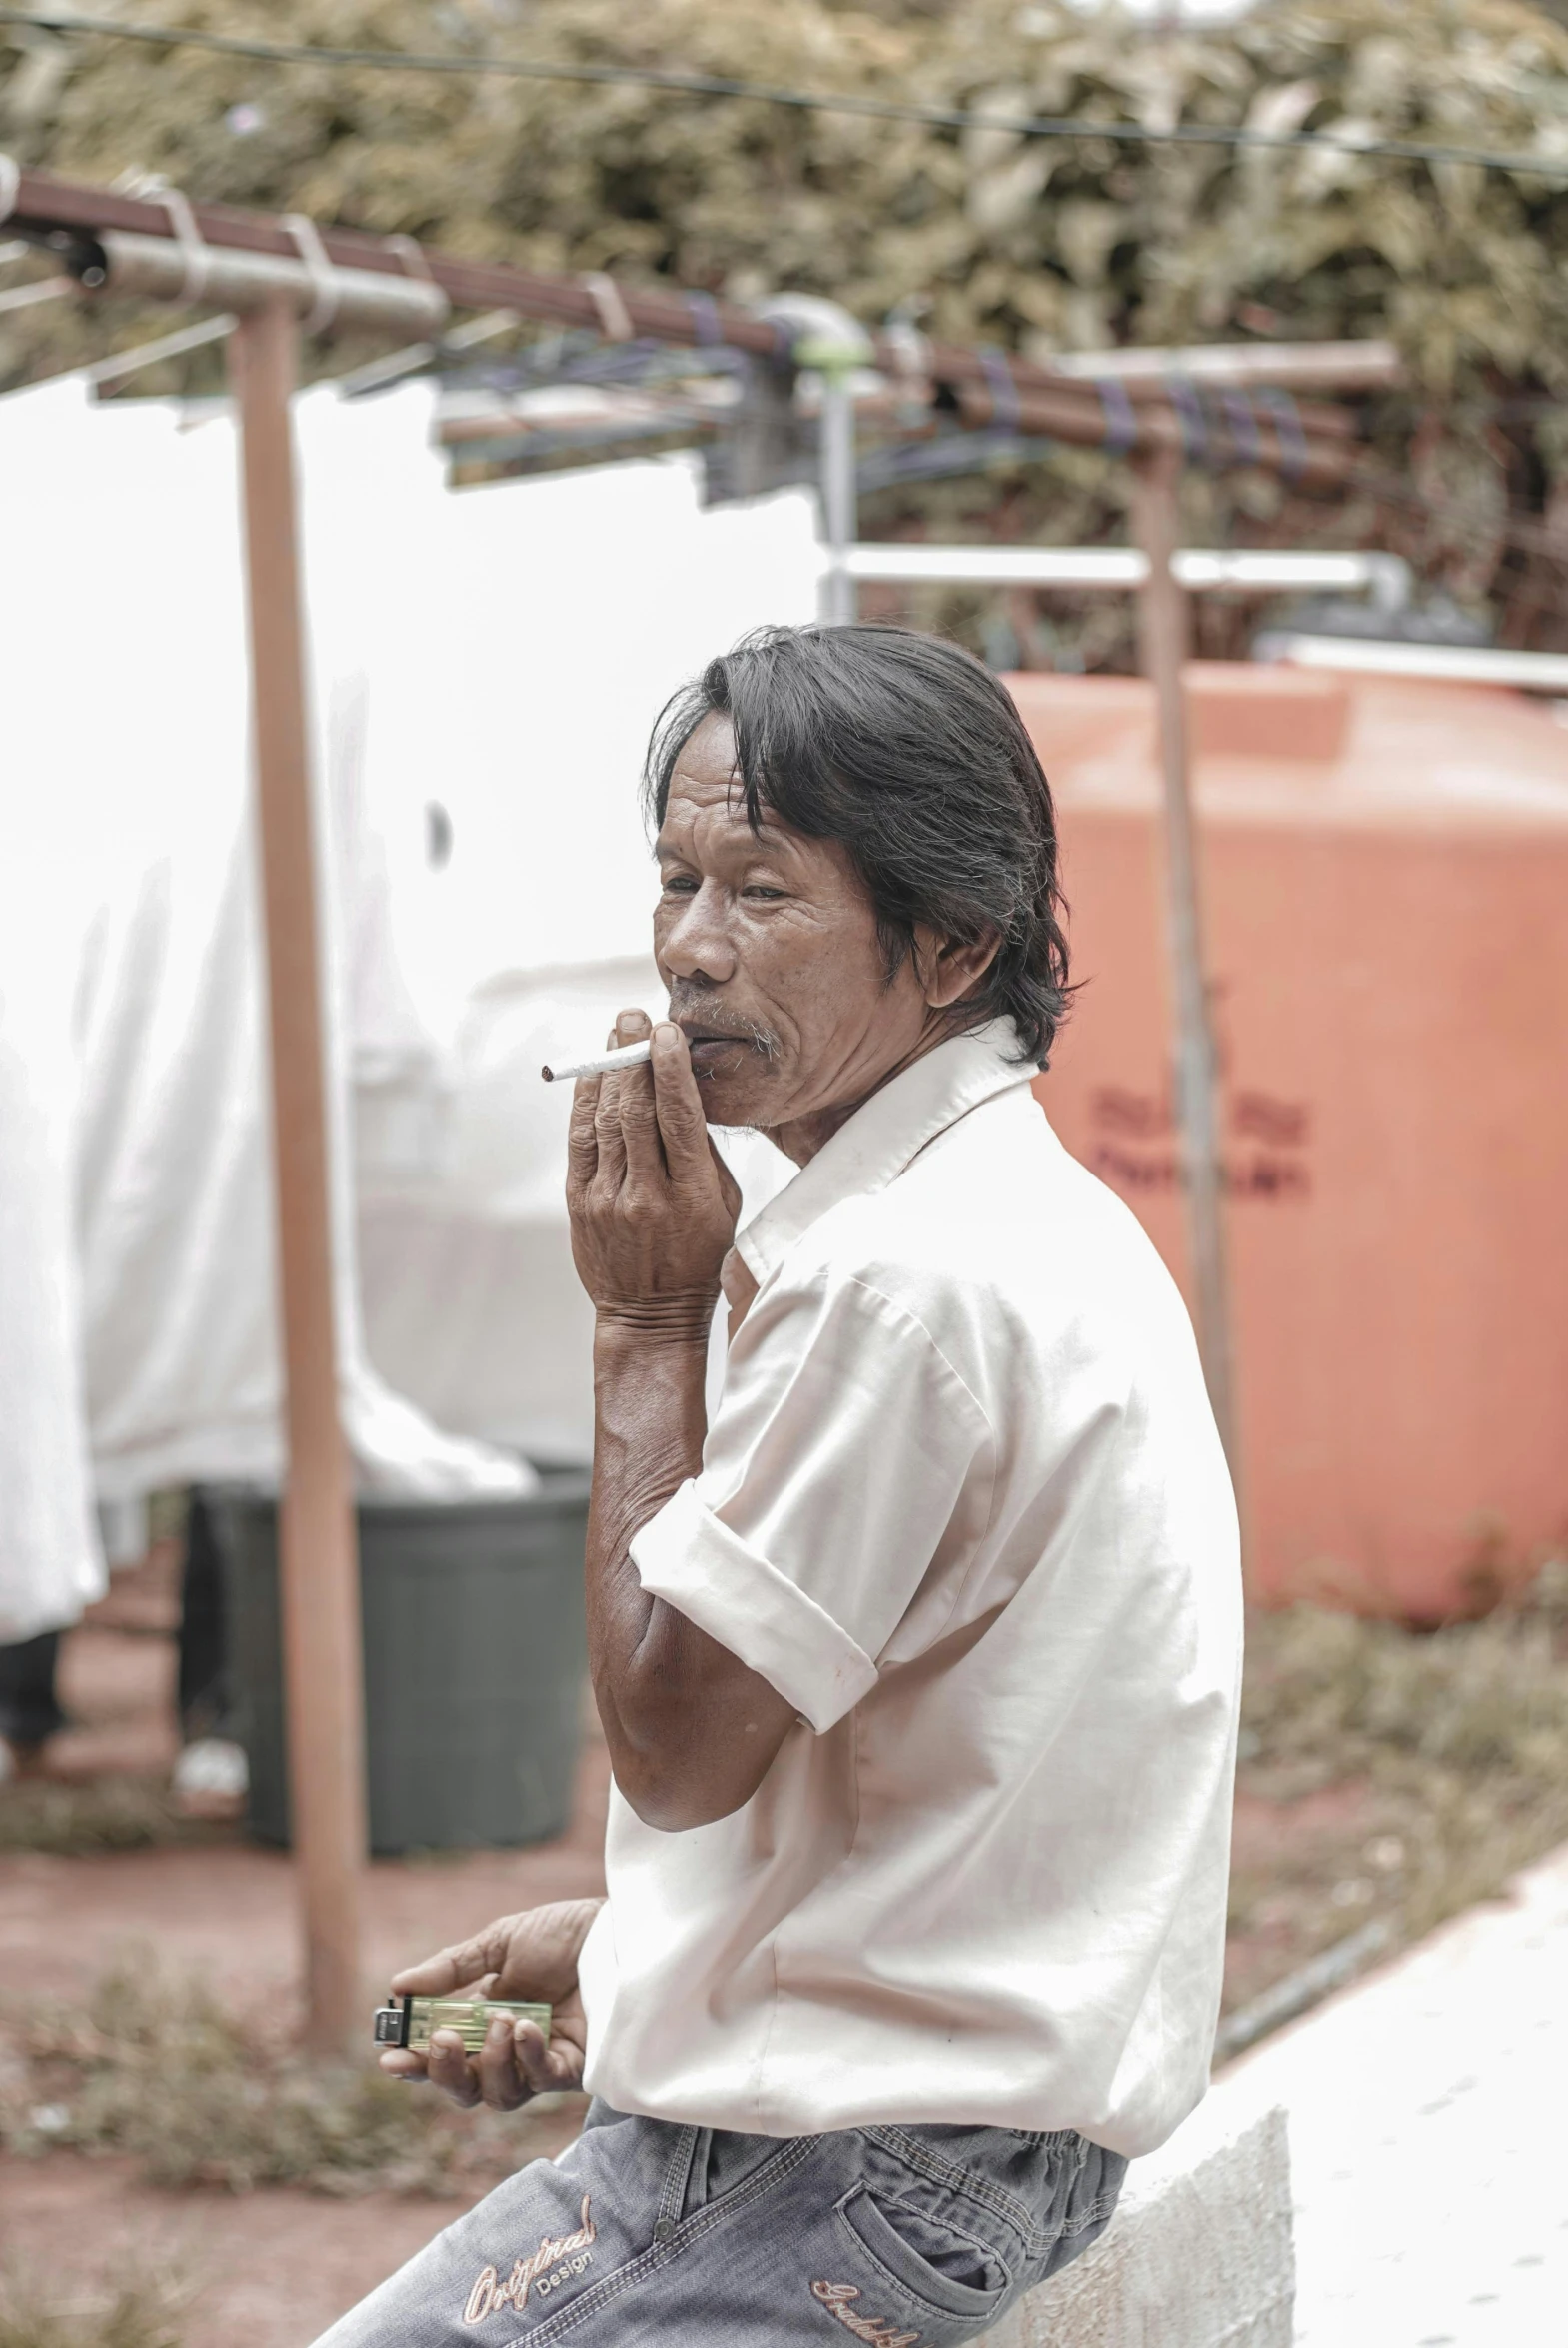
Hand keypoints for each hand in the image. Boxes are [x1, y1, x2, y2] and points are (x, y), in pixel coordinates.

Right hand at [378, 1898, 600, 2110]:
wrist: (617, 1928)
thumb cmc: (562, 1934)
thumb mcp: (500, 1943)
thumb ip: (451, 1969)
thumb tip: (398, 1987)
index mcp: (485, 2019)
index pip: (443, 2054)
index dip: (415, 2061)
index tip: (389, 2056)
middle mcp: (510, 2048)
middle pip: (466, 2087)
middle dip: (444, 2072)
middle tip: (440, 2042)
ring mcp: (541, 2060)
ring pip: (500, 2094)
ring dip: (491, 2062)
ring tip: (500, 2021)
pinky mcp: (576, 2067)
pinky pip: (542, 2081)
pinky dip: (527, 2058)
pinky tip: (524, 2029)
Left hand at [566, 1009, 739, 1334]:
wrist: (649, 1314)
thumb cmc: (698, 1254)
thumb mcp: (725, 1206)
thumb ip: (705, 1152)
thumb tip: (683, 1091)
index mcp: (693, 1195)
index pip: (680, 1120)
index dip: (670, 1071)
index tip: (665, 1033)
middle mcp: (648, 1194)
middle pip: (637, 1111)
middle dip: (632, 1057)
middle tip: (632, 1018)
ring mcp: (610, 1199)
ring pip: (606, 1120)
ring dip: (608, 1071)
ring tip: (613, 1033)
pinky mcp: (581, 1203)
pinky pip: (580, 1141)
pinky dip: (584, 1101)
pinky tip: (591, 1074)